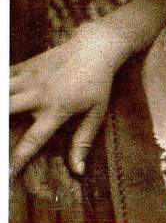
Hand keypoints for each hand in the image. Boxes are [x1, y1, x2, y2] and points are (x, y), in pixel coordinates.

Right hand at [9, 26, 115, 175]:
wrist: (95, 48)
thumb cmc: (98, 84)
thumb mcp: (97, 113)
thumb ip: (83, 141)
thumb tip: (78, 170)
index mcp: (57, 109)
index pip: (32, 140)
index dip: (17, 159)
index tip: (7, 175)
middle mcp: (37, 94)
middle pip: (4, 111)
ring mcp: (27, 78)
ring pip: (0, 93)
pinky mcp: (23, 66)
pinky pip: (2, 76)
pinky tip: (0, 94)